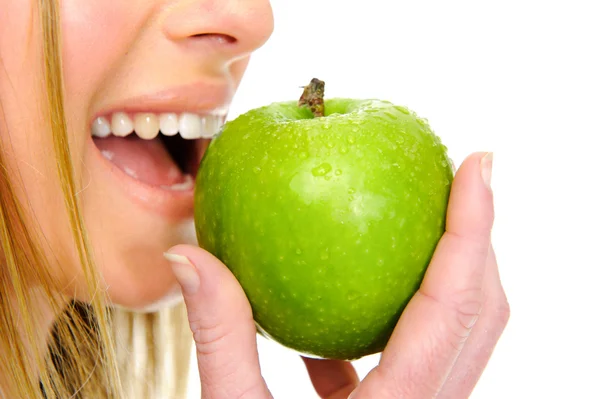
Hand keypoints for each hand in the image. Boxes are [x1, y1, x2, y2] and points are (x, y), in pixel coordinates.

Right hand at [165, 152, 508, 398]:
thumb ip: (218, 336)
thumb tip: (189, 258)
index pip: (456, 299)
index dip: (475, 225)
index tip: (480, 161)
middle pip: (483, 310)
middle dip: (480, 237)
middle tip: (463, 178)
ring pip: (464, 328)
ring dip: (452, 269)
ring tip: (427, 222)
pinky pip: (419, 350)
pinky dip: (401, 312)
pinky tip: (351, 306)